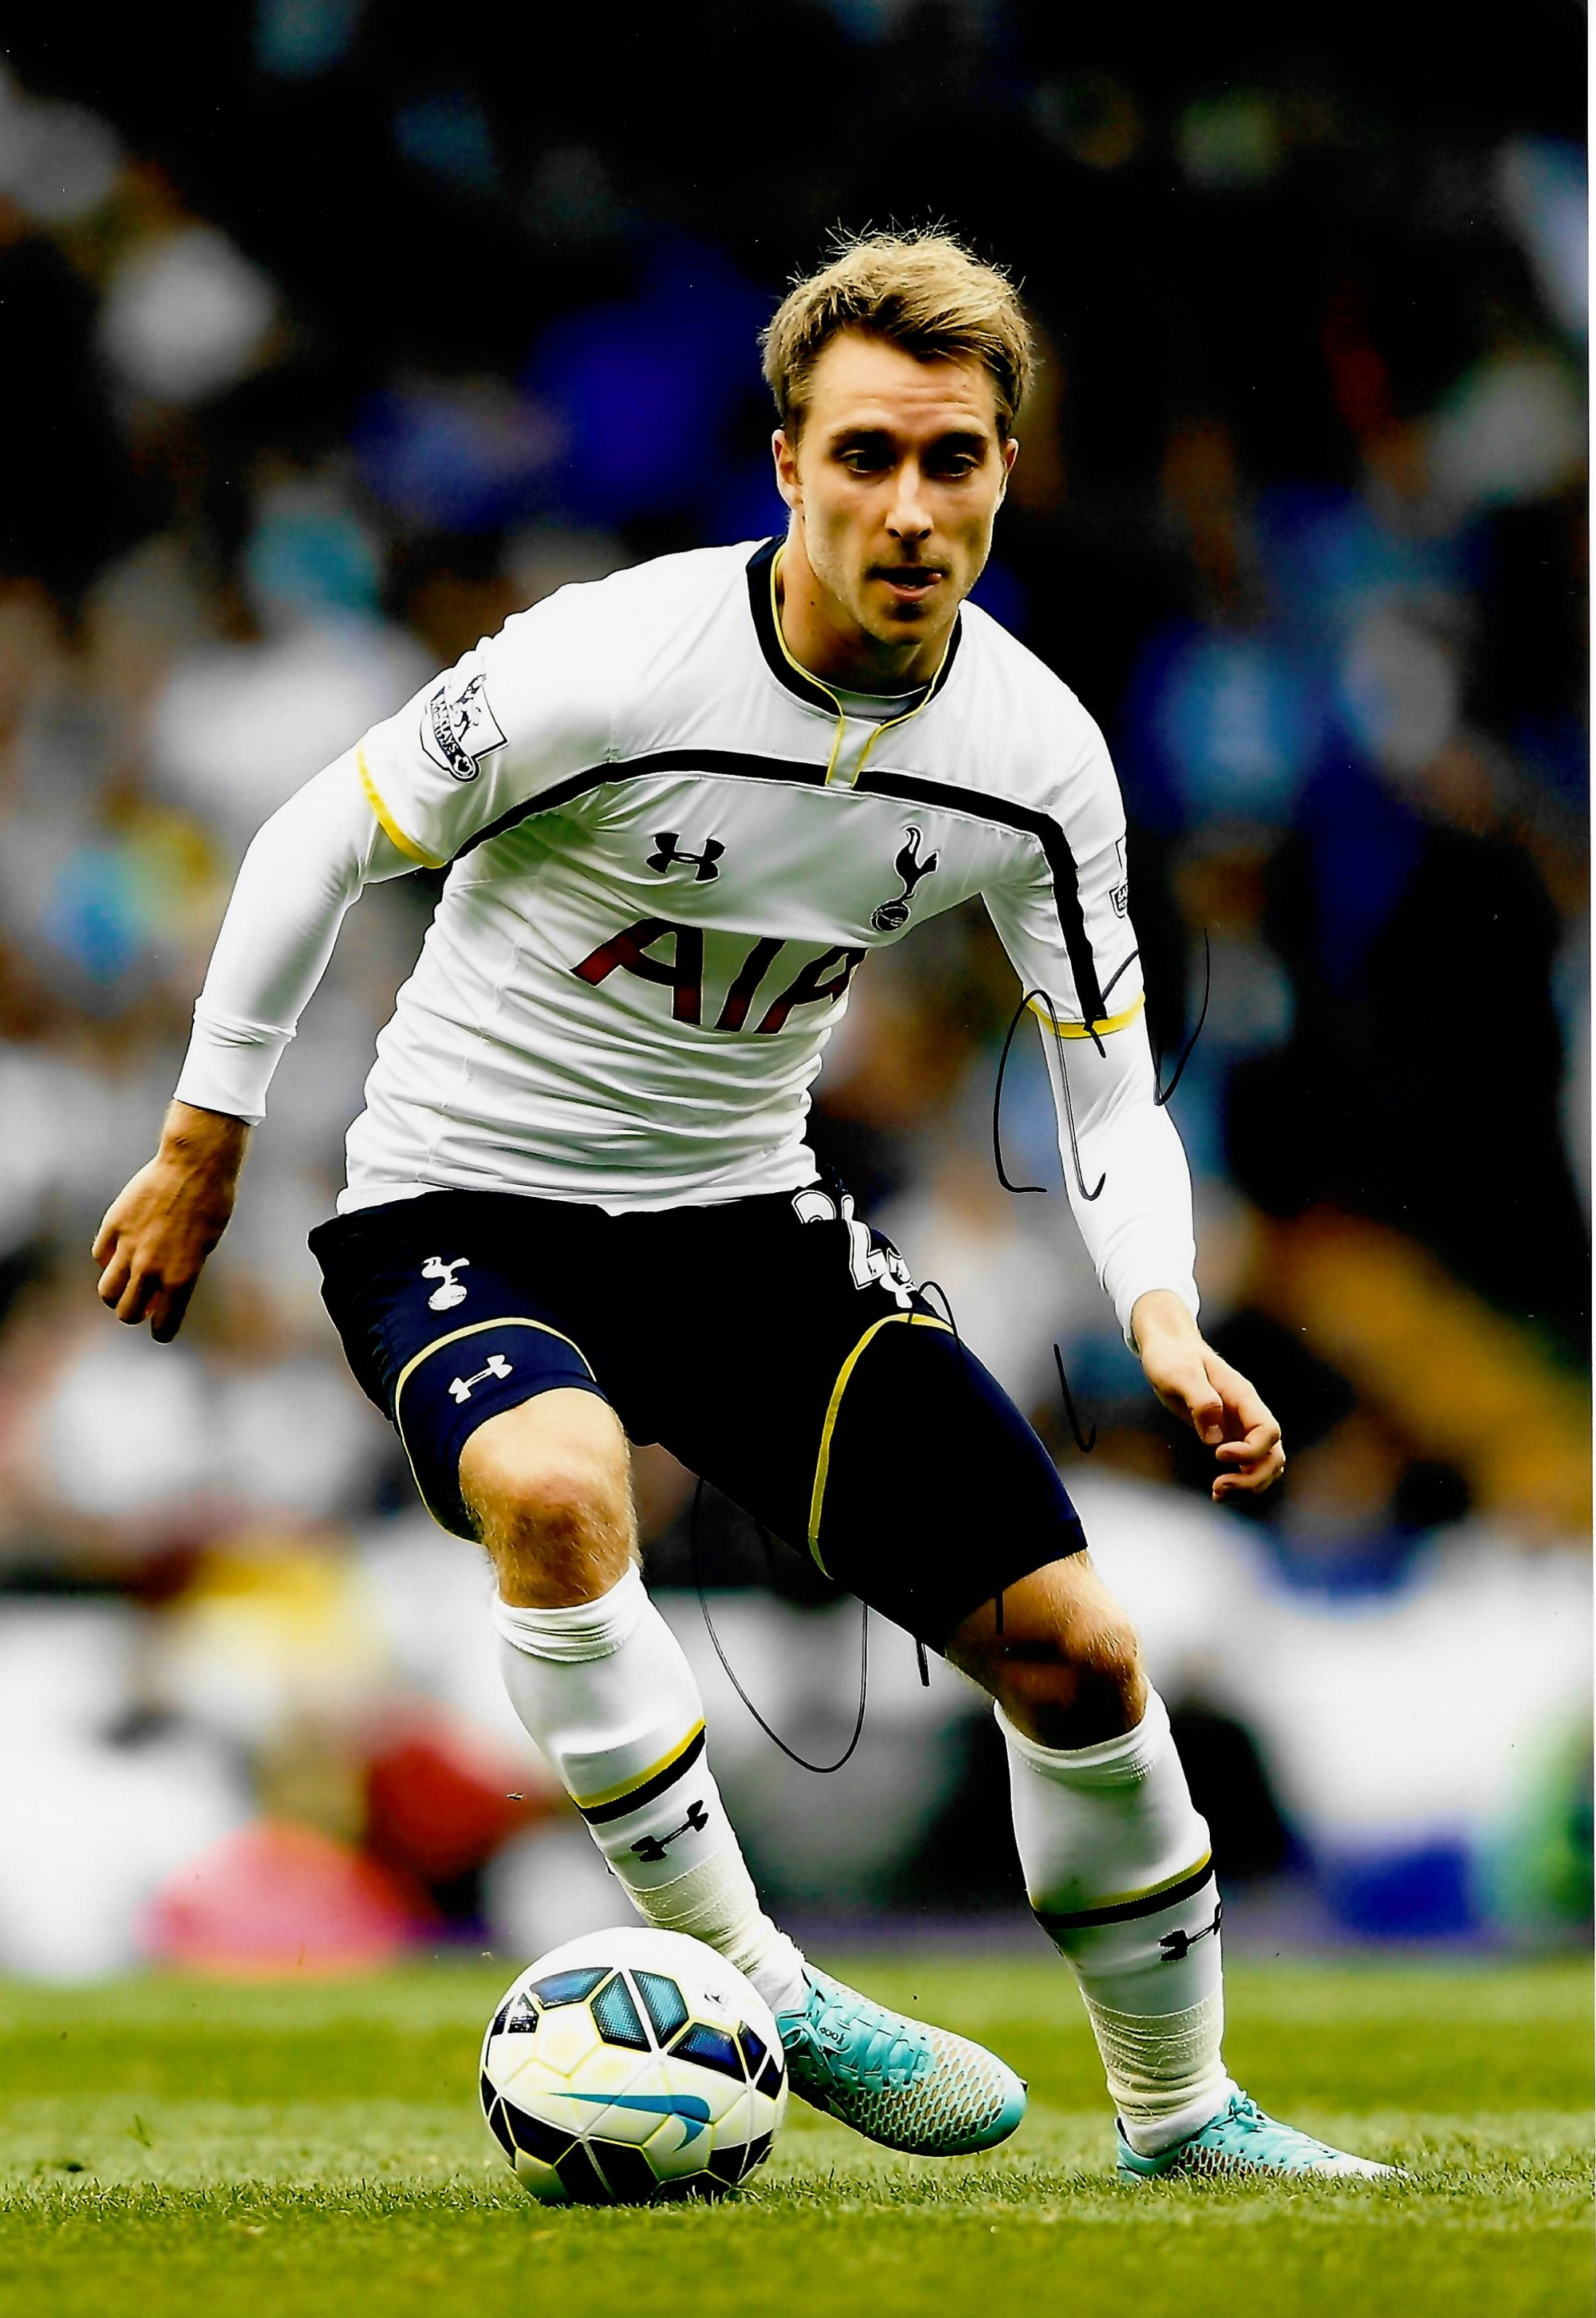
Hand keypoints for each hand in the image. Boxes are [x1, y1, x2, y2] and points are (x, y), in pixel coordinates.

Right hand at [92, 1102, 249, 1342]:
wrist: (196, 1165)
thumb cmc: (211, 1205)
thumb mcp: (203, 1247)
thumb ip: (178, 1275)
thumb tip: (153, 1299)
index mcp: (181, 1278)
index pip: (164, 1326)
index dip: (162, 1331)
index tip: (161, 1328)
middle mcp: (152, 1268)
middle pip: (126, 1313)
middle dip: (134, 1313)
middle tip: (142, 1302)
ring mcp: (129, 1247)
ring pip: (107, 1292)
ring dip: (115, 1294)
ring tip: (126, 1283)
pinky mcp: (114, 1225)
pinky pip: (100, 1256)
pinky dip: (108, 1260)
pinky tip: (120, 1251)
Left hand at [1129, 1289, 1284, 1502]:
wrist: (1168, 1349)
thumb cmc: (1172, 1358)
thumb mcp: (1180, 1374)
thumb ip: (1200, 1401)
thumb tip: (1214, 1439)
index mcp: (1242, 1397)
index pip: (1267, 1431)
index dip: (1250, 1451)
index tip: (1216, 1454)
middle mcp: (1247, 1414)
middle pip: (1273, 1455)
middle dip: (1253, 1479)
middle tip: (1217, 1488)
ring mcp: (1241, 1427)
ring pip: (1265, 1465)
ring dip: (1249, 1486)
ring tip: (1217, 1494)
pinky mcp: (1228, 1436)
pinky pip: (1248, 1466)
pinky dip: (1239, 1482)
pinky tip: (1217, 1491)